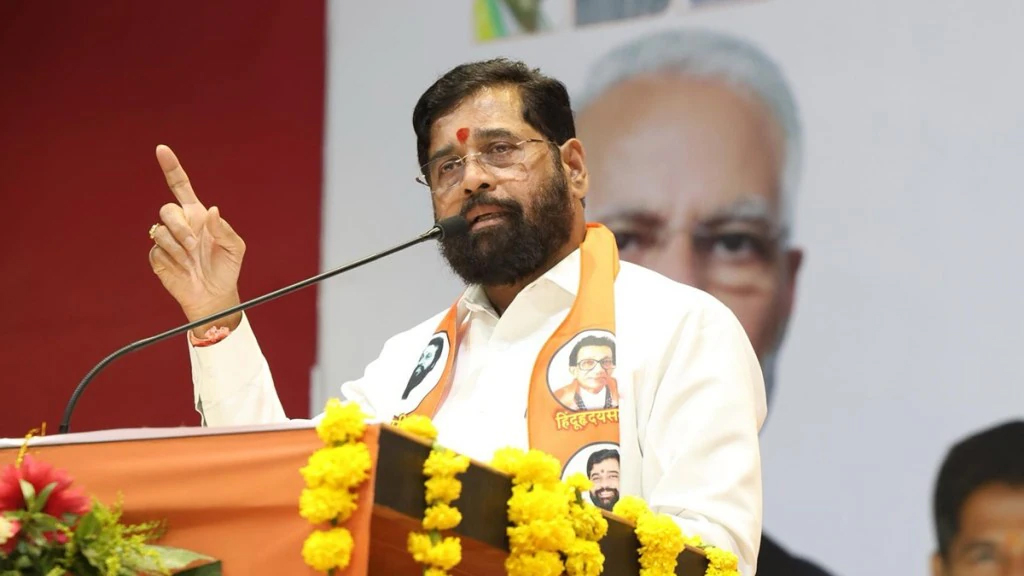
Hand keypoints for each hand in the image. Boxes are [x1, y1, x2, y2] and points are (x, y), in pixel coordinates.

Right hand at [148, 145, 244, 335]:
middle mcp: (181, 224)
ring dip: (177, 244)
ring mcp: (168, 240)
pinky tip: (182, 266)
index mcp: (198, 216)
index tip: (162, 150)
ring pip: (160, 229)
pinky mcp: (158, 256)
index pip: (181, 186)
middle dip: (179, 226)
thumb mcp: (235, 248)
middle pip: (167, 209)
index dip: (171, 168)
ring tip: (190, 257)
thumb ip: (224, 229)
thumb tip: (212, 211)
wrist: (213, 295)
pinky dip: (171, 257)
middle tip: (193, 244)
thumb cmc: (226, 269)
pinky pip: (157, 248)